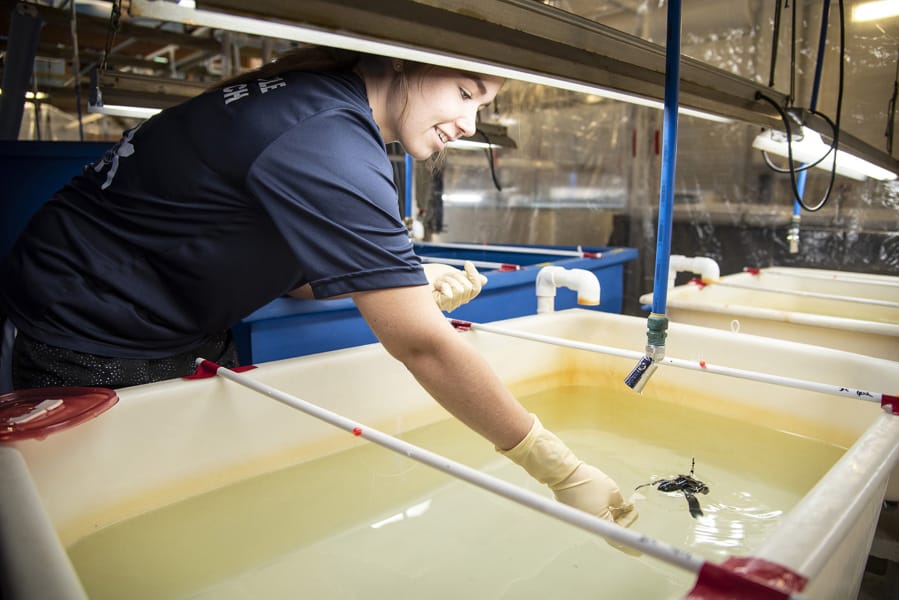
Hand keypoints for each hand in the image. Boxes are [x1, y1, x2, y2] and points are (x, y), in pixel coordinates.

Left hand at [422, 261, 487, 311]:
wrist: (410, 274)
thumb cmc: (428, 276)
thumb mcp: (451, 274)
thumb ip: (467, 278)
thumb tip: (484, 280)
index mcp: (460, 296)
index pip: (475, 288)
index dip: (474, 275)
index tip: (467, 263)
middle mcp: (455, 302)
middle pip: (469, 287)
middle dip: (456, 276)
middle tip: (444, 276)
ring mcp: (448, 304)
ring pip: (461, 289)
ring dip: (448, 279)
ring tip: (438, 281)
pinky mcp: (440, 304)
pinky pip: (452, 293)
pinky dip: (443, 284)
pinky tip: (435, 285)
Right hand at [499, 414, 637, 532]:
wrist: (565, 474)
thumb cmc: (588, 482)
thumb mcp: (612, 491)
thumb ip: (621, 503)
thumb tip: (623, 506)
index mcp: (600, 523)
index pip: (618, 537)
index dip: (630, 539)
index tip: (639, 541)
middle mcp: (590, 524)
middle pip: (610, 528)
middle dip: (622, 518)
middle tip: (630, 507)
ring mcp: (582, 518)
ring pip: (602, 520)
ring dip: (613, 513)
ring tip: (620, 501)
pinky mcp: (576, 511)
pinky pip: (593, 514)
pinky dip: (603, 509)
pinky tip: (608, 500)